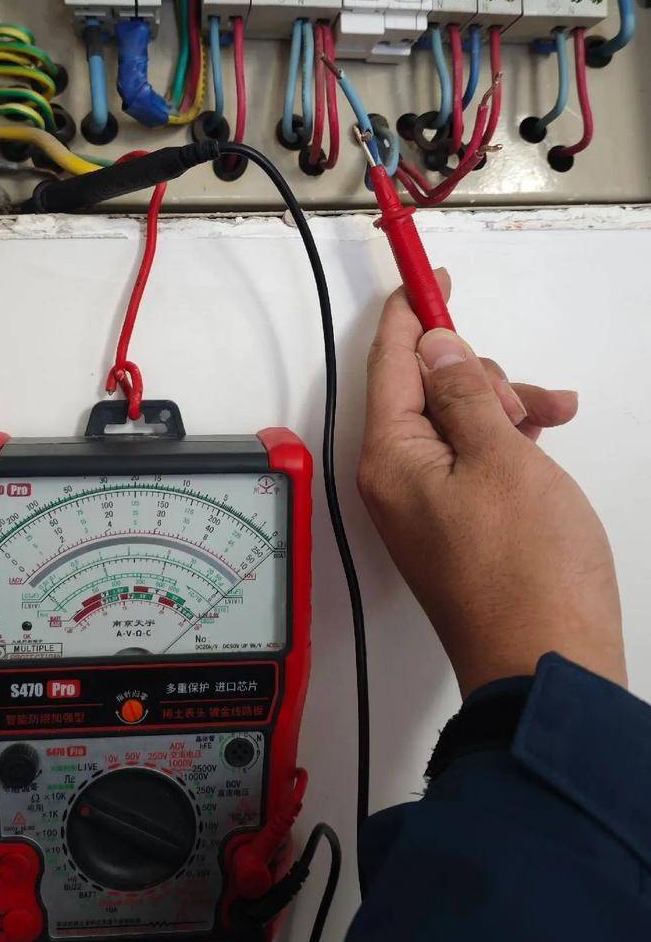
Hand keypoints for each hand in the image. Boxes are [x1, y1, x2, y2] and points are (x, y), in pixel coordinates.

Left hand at [358, 270, 625, 693]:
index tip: (431, 276)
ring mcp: (425, 506)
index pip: (391, 362)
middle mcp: (396, 479)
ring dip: (505, 407)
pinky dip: (509, 442)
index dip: (413, 314)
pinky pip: (473, 460)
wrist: (546, 665)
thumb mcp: (501, 457)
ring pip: (458, 422)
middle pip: (426, 389)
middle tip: (524, 402)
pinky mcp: (456, 527)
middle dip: (479, 375)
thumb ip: (464, 392)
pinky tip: (547, 439)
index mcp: (390, 456)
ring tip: (552, 422)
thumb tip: (435, 345)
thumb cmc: (528, 568)